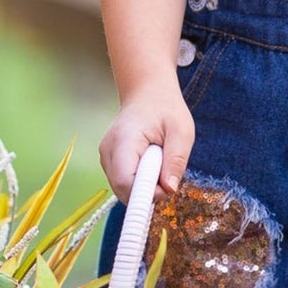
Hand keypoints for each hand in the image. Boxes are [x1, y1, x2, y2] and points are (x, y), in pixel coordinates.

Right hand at [99, 80, 194, 201]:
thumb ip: (176, 160)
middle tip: (167, 171)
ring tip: (158, 160)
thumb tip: (170, 189)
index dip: (146, 193)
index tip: (167, 187)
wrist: (147, 95)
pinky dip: (140, 180)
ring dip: (146, 184)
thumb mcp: (182, 131)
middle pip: (123, 190)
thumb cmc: (166, 110)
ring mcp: (106, 157)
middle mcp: (108, 150)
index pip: (124, 181)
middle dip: (149, 191)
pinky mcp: (109, 162)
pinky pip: (125, 183)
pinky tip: (150, 162)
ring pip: (124, 189)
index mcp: (124, 140)